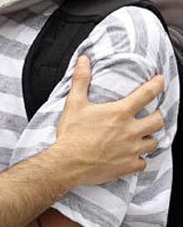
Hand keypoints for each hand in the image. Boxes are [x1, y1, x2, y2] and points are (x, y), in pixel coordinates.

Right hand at [55, 55, 164, 184]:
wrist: (67, 163)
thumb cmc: (71, 134)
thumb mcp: (74, 103)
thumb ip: (81, 80)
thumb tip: (83, 60)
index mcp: (120, 112)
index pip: (147, 94)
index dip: (157, 84)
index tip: (160, 81)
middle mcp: (130, 130)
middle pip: (158, 120)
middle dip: (157, 116)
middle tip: (150, 115)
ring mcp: (131, 149)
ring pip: (154, 142)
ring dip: (148, 137)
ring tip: (141, 136)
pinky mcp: (128, 166)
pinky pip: (144, 163)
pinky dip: (140, 159)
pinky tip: (132, 156)